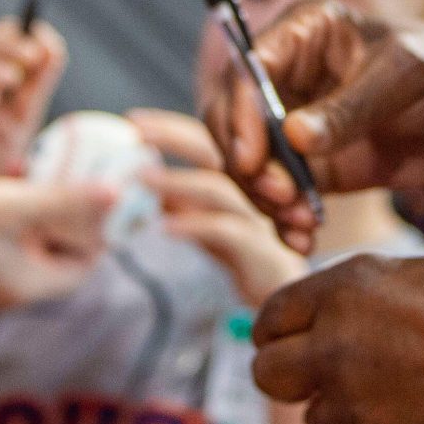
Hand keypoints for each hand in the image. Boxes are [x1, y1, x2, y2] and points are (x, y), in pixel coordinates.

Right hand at [0, 172, 110, 311]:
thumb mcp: (8, 206)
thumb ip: (62, 202)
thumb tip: (115, 196)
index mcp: (23, 286)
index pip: (83, 265)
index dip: (99, 231)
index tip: (103, 192)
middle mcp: (5, 290)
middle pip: (59, 254)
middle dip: (69, 215)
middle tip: (75, 175)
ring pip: (31, 243)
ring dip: (40, 208)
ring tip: (40, 170)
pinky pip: (5, 238)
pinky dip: (13, 212)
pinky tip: (6, 177)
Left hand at [129, 109, 305, 308]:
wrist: (289, 303)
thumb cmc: (250, 261)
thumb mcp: (211, 227)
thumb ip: (187, 206)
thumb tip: (149, 187)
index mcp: (240, 180)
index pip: (206, 140)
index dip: (171, 127)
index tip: (133, 121)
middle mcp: (253, 191)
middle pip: (215, 149)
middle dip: (172, 135)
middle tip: (135, 129)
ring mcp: (259, 220)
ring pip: (218, 189)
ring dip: (176, 180)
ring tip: (140, 178)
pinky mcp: (262, 251)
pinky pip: (226, 231)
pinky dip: (194, 226)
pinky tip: (165, 227)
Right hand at [201, 1, 423, 250]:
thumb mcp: (402, 75)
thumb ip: (350, 106)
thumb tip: (294, 138)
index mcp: (302, 33)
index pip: (247, 69)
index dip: (240, 113)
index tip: (252, 158)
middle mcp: (287, 76)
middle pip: (233, 119)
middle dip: (247, 163)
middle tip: (280, 197)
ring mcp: (294, 123)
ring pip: (249, 163)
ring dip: (263, 197)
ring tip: (300, 222)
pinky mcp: (310, 166)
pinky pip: (279, 194)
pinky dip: (283, 218)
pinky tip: (304, 236)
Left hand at [249, 229, 423, 423]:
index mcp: (345, 290)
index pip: (273, 313)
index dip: (277, 324)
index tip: (284, 332)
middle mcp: (337, 349)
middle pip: (268, 374)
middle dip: (285, 371)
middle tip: (310, 368)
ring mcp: (359, 404)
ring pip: (313, 420)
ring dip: (334, 408)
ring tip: (368, 393)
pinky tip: (419, 411)